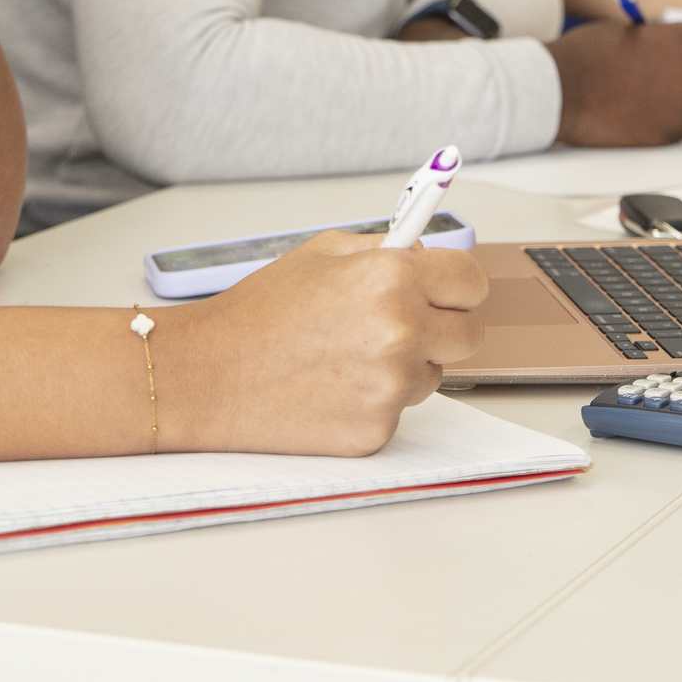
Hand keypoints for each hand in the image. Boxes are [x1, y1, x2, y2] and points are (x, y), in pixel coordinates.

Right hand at [171, 231, 485, 455]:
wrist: (208, 375)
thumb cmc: (258, 313)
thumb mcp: (323, 253)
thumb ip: (385, 251)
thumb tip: (429, 255)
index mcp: (391, 278)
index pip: (472, 281)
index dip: (459, 284)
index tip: (451, 288)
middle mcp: (400, 331)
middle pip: (470, 333)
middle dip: (444, 325)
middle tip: (406, 322)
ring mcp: (390, 386)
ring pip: (434, 373)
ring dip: (408, 364)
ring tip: (348, 354)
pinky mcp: (376, 429)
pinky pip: (399, 409)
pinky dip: (376, 399)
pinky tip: (333, 385)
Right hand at [548, 19, 681, 146]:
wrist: (559, 92)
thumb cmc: (586, 58)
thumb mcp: (629, 33)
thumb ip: (661, 39)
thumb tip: (676, 46)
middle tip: (676, 68)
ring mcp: (679, 110)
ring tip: (654, 91)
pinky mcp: (666, 136)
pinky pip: (681, 126)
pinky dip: (667, 119)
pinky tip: (640, 110)